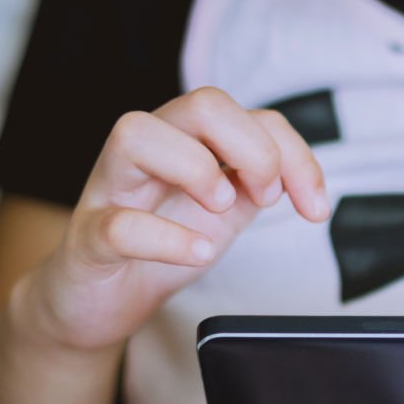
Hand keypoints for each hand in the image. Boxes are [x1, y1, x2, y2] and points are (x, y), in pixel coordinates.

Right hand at [23, 87, 328, 349]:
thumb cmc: (160, 243)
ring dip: (197, 169)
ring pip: (139, 133)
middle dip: (255, 151)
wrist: (99, 299)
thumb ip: (258, 183)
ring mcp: (113, 189)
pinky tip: (198, 252)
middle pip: (204, 104)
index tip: (315, 208)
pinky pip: (119, 223)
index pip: (254, 117)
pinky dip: (166, 238)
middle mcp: (149, 151)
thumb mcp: (224, 209)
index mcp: (189, 141)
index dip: (296, 157)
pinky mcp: (89, 238)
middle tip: (265, 200)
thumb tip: (302, 181)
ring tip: (222, 209)